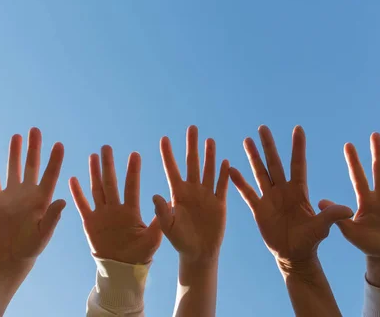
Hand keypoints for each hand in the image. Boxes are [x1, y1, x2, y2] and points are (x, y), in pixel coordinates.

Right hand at [0, 128, 65, 262]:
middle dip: (34, 147)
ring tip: (17, 135)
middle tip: (36, 130)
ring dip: (15, 152)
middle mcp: (28, 192)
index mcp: (43, 198)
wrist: (11, 253)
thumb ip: (52, 218)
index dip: (55, 160)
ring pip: (14, 167)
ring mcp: (11, 193)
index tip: (59, 145)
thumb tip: (63, 201)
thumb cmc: (32, 245)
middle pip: (32, 165)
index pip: (51, 174)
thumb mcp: (43, 234)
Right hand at [69, 146, 161, 263]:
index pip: (131, 186)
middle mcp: (116, 208)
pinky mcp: (90, 223)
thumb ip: (159, 220)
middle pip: (111, 182)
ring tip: (93, 155)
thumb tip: (169, 200)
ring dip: (95, 173)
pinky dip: (77, 193)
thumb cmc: (141, 254)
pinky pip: (83, 205)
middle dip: (109, 165)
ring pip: (97, 189)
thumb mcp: (154, 238)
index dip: (132, 171)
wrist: (123, 269)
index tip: (135, 154)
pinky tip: (73, 178)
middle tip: (107, 147)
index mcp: (132, 211)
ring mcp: (102, 214)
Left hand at [153, 126, 229, 262]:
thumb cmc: (180, 241)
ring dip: (209, 155)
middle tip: (191, 127)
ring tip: (209, 139)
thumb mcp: (168, 226)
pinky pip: (222, 185)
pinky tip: (225, 161)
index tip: (164, 138)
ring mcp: (206, 194)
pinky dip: (223, 174)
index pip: (172, 169)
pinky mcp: (219, 202)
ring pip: (208, 170)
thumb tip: (154, 196)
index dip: (168, 154)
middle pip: (192, 163)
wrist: (199, 252)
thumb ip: (163, 211)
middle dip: (191, 145)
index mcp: (177, 194)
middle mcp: (192, 190)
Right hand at [229, 125, 352, 264]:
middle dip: (269, 145)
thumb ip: (331, 216)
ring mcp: (270, 198)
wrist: (294, 255)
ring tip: (246, 140)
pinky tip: (231, 169)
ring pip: (260, 172)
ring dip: (253, 157)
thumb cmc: (310, 240)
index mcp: (299, 191)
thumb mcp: (322, 227)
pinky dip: (240, 182)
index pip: (298, 164)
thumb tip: (348, 209)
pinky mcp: (259, 209)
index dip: (298, 147)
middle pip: (275, 163)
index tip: (298, 128)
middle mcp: (283, 190)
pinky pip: (248, 193)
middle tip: (263, 127)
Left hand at [318, 134, 379, 257]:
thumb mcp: (349, 231)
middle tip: (374, 134)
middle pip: (378, 169)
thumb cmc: (364, 243)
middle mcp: (378, 194)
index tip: (348, 145)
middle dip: (377, 152)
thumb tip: (319, 202)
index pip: (358, 176)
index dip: (353, 161)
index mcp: (364, 199)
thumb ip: (337, 217)